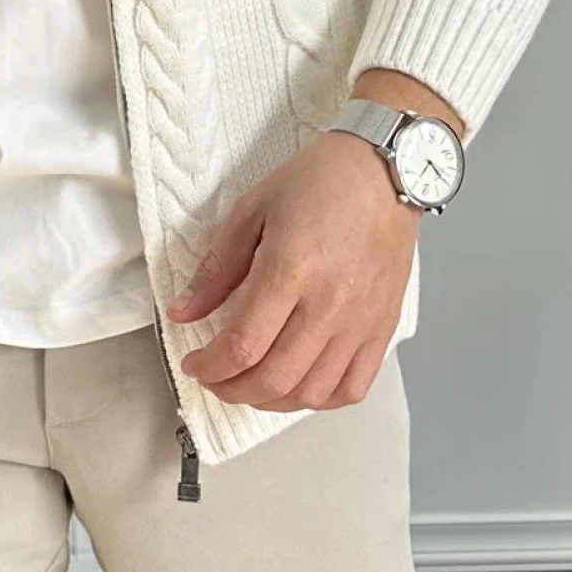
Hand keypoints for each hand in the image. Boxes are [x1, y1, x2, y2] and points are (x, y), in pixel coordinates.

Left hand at [164, 130, 420, 411]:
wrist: (386, 170)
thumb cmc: (322, 181)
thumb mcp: (253, 210)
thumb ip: (217, 267)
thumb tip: (185, 311)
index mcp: (291, 269)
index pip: (243, 345)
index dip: (210, 366)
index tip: (195, 364)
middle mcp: (329, 303)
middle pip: (274, 378)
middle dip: (232, 389)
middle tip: (215, 378)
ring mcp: (361, 321)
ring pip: (312, 392)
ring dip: (272, 400)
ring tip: (250, 384)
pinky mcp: (383, 327)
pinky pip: (353, 387)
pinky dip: (321, 399)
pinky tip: (299, 385)